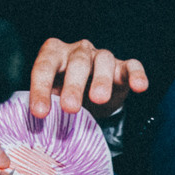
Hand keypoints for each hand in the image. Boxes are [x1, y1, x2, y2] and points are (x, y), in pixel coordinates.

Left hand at [28, 37, 148, 120]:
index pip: (44, 67)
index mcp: (54, 53)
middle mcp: (78, 50)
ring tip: (99, 99)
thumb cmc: (63, 93)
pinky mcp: (122, 67)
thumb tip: (35, 125)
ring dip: (101, 80)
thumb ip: (45, 104)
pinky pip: (131, 66)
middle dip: (73, 85)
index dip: (40, 89)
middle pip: (77, 62)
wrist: (87, 95)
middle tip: (70, 108)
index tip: (40, 113)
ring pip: (104, 60)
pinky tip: (139, 86)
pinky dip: (136, 74)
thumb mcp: (50, 97)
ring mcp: (101, 56)